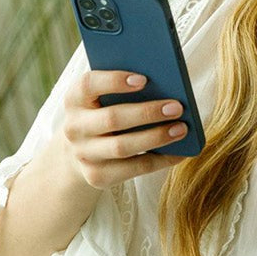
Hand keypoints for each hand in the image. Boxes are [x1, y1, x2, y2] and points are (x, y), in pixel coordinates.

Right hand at [58, 69, 188, 189]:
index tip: (144, 79)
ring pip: (122, 147)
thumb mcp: (102, 96)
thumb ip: (124, 86)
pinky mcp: (97, 176)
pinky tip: (179, 152)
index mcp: (75, 98)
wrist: (78, 151)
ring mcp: (84, 154)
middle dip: (147, 113)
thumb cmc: (102, 112)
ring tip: (181, 129)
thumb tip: (166, 84)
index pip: (89, 85)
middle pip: (112, 119)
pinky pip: (133, 169)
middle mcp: (74, 127)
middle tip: (176, 107)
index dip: (115, 81)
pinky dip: (160, 160)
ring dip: (156, 138)